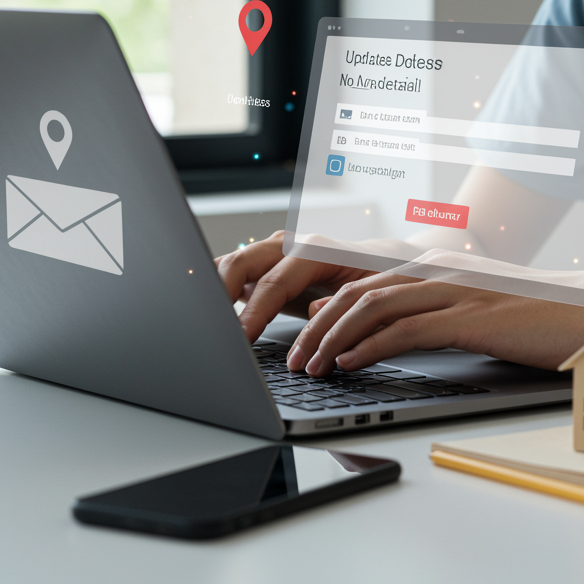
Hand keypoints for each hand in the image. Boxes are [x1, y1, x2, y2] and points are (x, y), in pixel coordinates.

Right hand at [215, 231, 371, 341]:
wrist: (378, 262)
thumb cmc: (376, 280)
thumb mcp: (368, 296)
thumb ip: (342, 306)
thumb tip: (313, 314)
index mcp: (315, 251)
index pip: (275, 282)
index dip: (255, 312)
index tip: (241, 338)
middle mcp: (290, 245)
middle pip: (242, 263)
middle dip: (221, 295)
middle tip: (213, 330)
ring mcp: (273, 251)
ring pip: (232, 262)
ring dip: (215, 289)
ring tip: (205, 320)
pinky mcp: (264, 264)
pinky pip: (233, 270)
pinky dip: (218, 288)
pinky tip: (209, 309)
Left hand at [285, 271, 583, 375]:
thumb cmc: (535, 318)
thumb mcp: (473, 311)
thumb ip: (425, 315)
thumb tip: (375, 333)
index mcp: (436, 268)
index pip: (364, 282)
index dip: (324, 308)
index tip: (301, 336)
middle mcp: (438, 271)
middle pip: (357, 291)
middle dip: (316, 326)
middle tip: (295, 358)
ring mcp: (454, 291)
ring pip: (372, 307)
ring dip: (333, 339)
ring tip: (312, 367)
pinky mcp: (471, 316)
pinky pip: (406, 330)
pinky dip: (369, 348)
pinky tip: (350, 366)